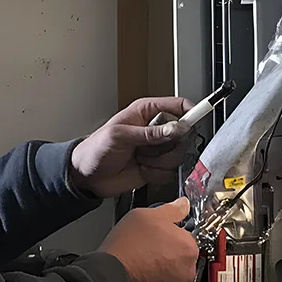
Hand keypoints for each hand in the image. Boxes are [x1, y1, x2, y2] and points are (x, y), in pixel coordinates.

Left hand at [70, 96, 194, 197]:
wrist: (87, 176)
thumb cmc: (96, 149)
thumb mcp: (120, 136)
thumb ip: (150, 133)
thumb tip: (176, 128)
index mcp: (147, 112)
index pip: (178, 106)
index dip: (191, 113)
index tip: (194, 123)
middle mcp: (156, 129)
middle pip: (184, 134)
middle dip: (169, 145)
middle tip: (149, 148)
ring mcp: (157, 149)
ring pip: (178, 155)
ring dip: (159, 161)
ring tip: (140, 158)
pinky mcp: (156, 167)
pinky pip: (170, 172)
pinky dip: (156, 174)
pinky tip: (141, 169)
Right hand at [99, 198, 198, 281]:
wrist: (111, 276)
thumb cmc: (127, 248)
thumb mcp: (147, 215)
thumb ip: (171, 209)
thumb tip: (182, 205)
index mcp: (188, 246)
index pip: (187, 234)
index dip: (170, 231)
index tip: (159, 231)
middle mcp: (187, 269)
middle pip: (182, 253)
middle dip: (169, 248)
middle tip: (149, 243)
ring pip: (174, 270)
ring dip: (164, 265)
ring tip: (143, 257)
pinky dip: (156, 279)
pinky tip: (141, 271)